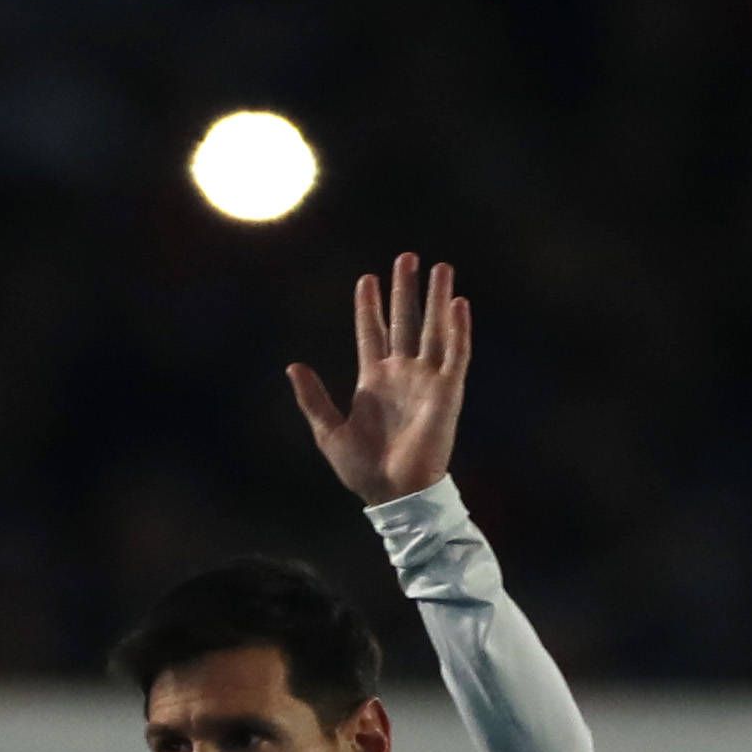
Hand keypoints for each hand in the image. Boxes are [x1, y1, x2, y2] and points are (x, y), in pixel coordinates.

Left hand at [288, 255, 467, 505]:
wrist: (394, 494)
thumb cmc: (362, 470)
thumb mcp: (328, 431)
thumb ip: (313, 398)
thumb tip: (293, 366)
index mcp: (374, 381)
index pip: (372, 332)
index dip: (369, 306)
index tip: (367, 279)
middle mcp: (402, 375)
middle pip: (406, 321)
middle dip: (406, 289)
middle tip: (407, 257)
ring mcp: (426, 381)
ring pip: (434, 330)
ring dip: (438, 299)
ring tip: (441, 268)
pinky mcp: (447, 393)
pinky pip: (456, 355)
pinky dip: (458, 330)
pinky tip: (459, 304)